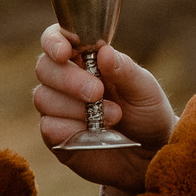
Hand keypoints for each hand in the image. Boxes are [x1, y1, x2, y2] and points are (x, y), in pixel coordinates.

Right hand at [33, 24, 176, 191]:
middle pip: (44, 68)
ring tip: (113, 117)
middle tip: (98, 92)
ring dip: (76, 107)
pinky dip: (71, 129)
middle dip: (69, 79)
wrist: (151, 155)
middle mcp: (65, 81)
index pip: (56, 40)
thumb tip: (104, 52)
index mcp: (85, 59)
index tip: (64, 53)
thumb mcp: (145, 90)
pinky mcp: (56, 136)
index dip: (53, 42)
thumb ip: (125, 70)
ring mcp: (58, 109)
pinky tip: (95, 133)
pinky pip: (49, 127)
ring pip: (43, 97)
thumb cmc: (148, 114)